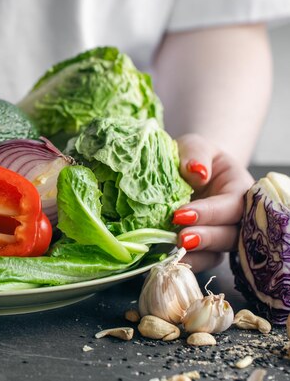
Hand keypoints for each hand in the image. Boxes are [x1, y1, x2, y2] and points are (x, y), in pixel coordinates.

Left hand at [172, 134, 254, 271]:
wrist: (186, 170)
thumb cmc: (193, 157)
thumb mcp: (193, 146)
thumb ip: (196, 154)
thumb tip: (197, 172)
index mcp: (239, 188)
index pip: (231, 204)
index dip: (209, 212)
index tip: (181, 214)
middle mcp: (236, 215)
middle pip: (231, 233)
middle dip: (206, 237)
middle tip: (181, 238)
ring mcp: (222, 233)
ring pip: (219, 251)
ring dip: (198, 254)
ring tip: (176, 251)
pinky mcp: (207, 248)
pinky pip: (204, 261)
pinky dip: (190, 263)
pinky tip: (171, 261)